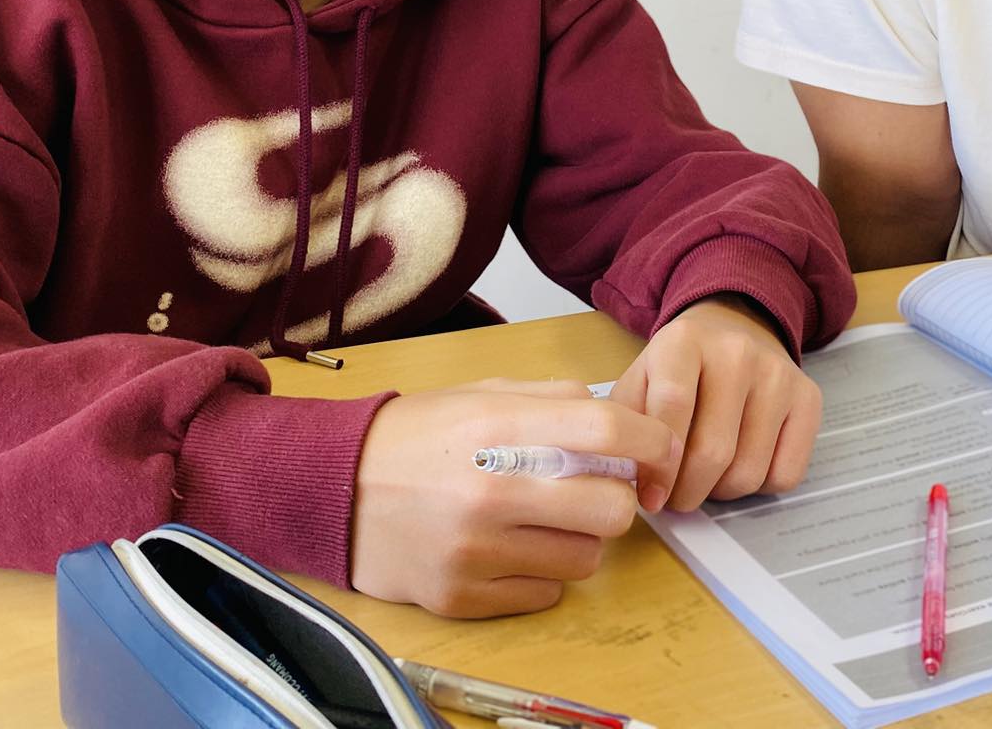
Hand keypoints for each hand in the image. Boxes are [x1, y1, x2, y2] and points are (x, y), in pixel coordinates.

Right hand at [350, 378, 677, 617]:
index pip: (605, 428)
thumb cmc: (411, 438)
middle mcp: (489, 491)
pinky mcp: (461, 597)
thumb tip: (616, 419)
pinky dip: (543, 573)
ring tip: (544, 520)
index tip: (661, 449)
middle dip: (616, 499)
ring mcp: (475, 551)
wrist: (330, 489)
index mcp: (494, 427)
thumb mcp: (478, 394)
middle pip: (611, 509)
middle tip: (594, 491)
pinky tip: (513, 549)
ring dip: (579, 539)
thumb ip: (551, 399)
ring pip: (585, 559)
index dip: (652, 439)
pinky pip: (546, 593)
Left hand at [611, 295, 823, 512]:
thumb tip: (626, 478)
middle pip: (713, 450)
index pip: (672, 408)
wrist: (735, 328)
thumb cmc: (680, 366)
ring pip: (748, 471)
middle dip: (687, 492)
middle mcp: (737, 352)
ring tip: (706, 477)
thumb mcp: (640, 378)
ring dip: (721, 492)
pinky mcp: (808, 398)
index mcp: (684, 341)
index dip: (658, 466)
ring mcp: (778, 374)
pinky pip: (785, 475)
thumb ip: (627, 423)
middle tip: (676, 498)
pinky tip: (741, 465)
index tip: (651, 497)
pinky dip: (759, 488)